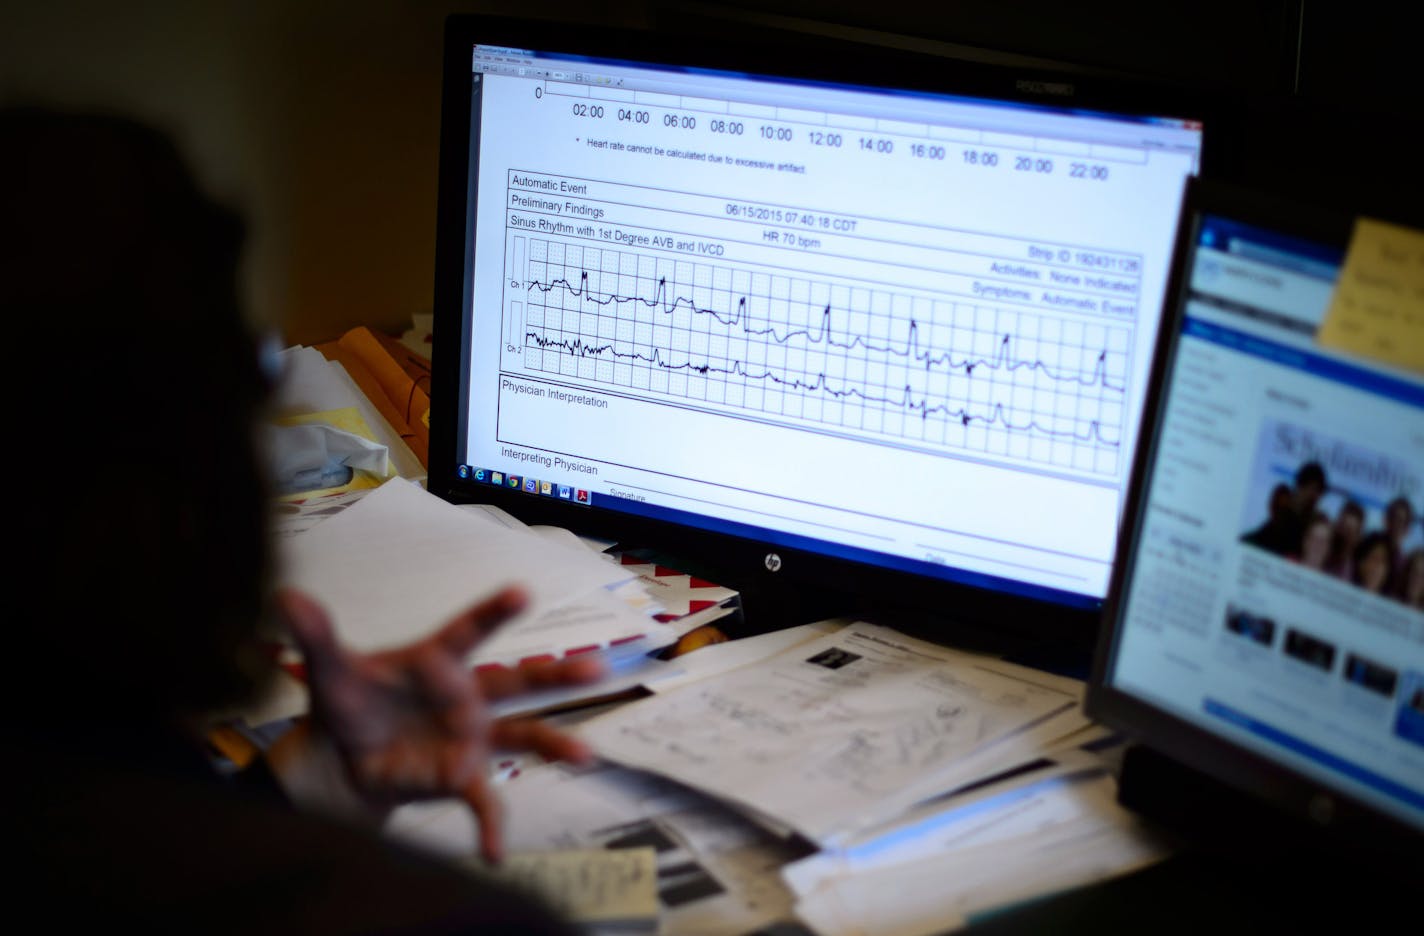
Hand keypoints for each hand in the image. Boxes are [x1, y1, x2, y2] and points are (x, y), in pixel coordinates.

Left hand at [273, 585, 603, 859]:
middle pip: (520, 680)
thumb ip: (315, 635)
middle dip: (558, 674)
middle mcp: (467, 696)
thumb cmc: (351, 701)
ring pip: (523, 736)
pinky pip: (485, 802)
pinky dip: (491, 826)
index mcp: (440, 661)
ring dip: (554, 743)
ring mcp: (472, 736)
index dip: (494, 612)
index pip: (470, 632)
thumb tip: (285, 596)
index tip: (521, 593)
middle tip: (597, 668)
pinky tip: (494, 852)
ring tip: (585, 753)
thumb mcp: (331, 670)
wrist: (346, 757)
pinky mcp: (462, 776)